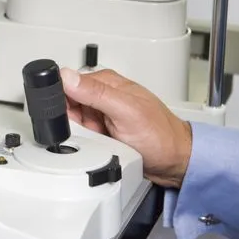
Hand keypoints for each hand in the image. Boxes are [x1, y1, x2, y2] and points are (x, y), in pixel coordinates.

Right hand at [60, 67, 192, 188]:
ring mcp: (102, 114)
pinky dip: (85, 143)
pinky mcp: (102, 131)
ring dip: (80, 133)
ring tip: (101, 138)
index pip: (69, 81)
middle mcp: (102, 96)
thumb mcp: (126, 111)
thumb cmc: (161, 135)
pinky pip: (82, 137)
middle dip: (72, 121)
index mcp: (106, 82)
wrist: (175, 162)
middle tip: (93, 129)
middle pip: (67, 104)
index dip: (62, 98)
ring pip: (72, 123)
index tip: (71, 113)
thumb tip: (67, 76)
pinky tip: (100, 146)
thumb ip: (96, 93)